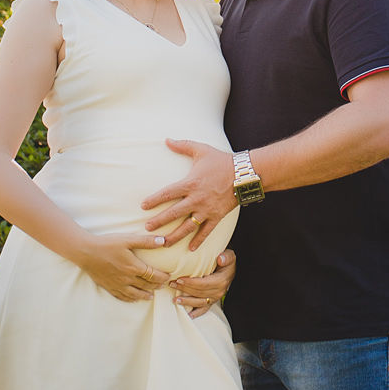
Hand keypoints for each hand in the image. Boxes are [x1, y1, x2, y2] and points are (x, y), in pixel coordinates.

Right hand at [71, 231, 173, 302]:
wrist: (86, 252)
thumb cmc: (107, 244)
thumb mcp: (127, 239)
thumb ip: (146, 241)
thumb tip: (163, 241)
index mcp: (133, 267)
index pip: (153, 275)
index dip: (162, 277)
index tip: (168, 276)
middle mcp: (127, 278)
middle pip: (146, 285)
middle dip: (156, 286)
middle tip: (164, 286)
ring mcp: (117, 285)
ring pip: (135, 294)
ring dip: (145, 295)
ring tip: (151, 296)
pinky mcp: (109, 287)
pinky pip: (122, 297)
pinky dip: (130, 299)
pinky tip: (133, 299)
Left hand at [141, 138, 239, 252]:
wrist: (245, 173)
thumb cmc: (221, 160)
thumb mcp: (201, 150)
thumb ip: (182, 145)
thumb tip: (166, 139)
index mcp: (191, 183)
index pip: (167, 193)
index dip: (154, 200)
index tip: (143, 206)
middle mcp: (197, 199)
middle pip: (174, 213)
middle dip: (159, 221)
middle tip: (147, 228)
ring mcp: (207, 210)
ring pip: (187, 227)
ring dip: (174, 236)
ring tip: (163, 244)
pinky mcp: (217, 216)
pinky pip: (206, 232)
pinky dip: (198, 241)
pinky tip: (190, 249)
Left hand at [171, 249, 236, 317]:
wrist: (232, 269)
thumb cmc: (227, 261)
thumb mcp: (229, 256)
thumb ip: (226, 257)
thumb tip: (220, 259)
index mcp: (221, 281)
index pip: (203, 284)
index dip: (191, 283)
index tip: (179, 280)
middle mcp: (219, 292)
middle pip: (199, 293)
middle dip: (184, 290)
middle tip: (172, 285)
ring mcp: (216, 298)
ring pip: (199, 302)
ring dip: (187, 301)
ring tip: (175, 300)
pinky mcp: (213, 301)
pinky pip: (204, 309)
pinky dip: (196, 313)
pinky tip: (188, 315)